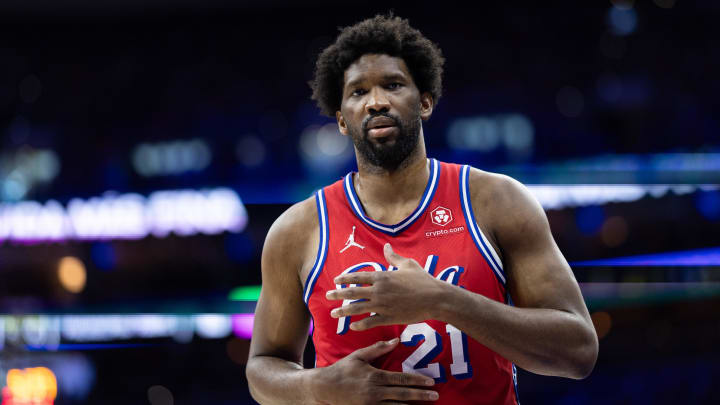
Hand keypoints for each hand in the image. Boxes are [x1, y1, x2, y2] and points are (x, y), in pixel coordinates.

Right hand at [312, 338, 438, 404]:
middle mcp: (375, 392)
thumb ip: (378, 348)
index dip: (417, 381)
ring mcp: (371, 404)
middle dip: (421, 395)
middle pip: (403, 395)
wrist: (324, 389)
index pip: (401, 379)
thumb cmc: (342, 370)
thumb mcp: (359, 356)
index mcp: (374, 377)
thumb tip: (396, 340)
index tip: (430, 382)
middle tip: (436, 395)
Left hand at [326, 243, 443, 330]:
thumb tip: (387, 246)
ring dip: (343, 311)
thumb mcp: (408, 264)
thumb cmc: (423, 280)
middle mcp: (379, 290)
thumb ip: (394, 257)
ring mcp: (383, 305)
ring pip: (357, 309)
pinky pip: (370, 322)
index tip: (335, 280)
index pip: (358, 277)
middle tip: (328, 295)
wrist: (435, 298)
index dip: (345, 278)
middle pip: (353, 293)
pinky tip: (352, 326)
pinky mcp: (389, 318)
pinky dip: (359, 325)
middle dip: (338, 294)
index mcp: (382, 276)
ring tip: (333, 313)